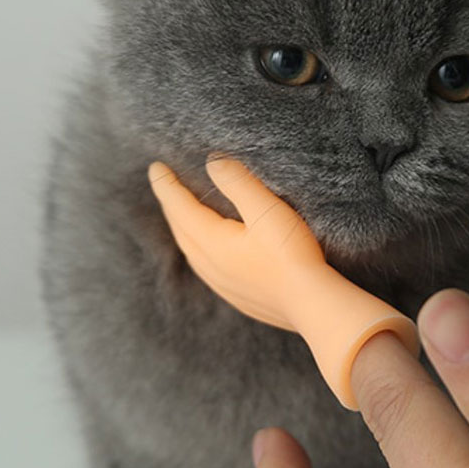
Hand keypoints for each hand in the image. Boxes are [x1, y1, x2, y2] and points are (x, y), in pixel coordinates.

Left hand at [148, 156, 418, 407]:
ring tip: (181, 217)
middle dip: (171, 207)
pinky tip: (209, 255)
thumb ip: (237, 182)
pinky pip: (207, 270)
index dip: (167, 186)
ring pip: (192, 253)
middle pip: (181, 231)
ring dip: (183, 231)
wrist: (313, 305)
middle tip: (164, 186)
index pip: (180, 208)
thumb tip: (213, 162)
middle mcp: (210, 266)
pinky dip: (199, 252)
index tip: (155, 167)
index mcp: (212, 242)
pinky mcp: (240, 298)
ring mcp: (224, 286)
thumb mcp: (266, 208)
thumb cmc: (291, 254)